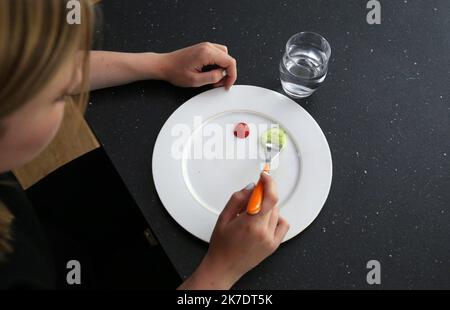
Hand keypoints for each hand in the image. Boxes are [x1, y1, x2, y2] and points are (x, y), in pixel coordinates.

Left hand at [158, 42, 236, 88]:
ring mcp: (205, 46)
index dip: (232, 75)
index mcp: (207, 53)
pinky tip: (211, 72)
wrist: (164, 65)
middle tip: (220, 83)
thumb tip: (223, 75)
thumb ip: (212, 78)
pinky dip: (218, 63)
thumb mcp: (195, 81)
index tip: (228, 84)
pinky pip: (217, 54)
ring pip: (224, 55)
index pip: (230, 62)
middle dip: (227, 72)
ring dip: (223, 67)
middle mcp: (207, 46)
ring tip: (215, 78)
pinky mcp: (202, 48)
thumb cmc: (175, 72)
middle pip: (228, 58)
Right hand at [179, 172, 289, 289]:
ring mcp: (271, 239)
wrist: (224, 267)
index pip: (269, 197)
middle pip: (272, 203)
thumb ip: (238, 199)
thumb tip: (251, 187)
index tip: (264, 176)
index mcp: (250, 224)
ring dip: (267, 207)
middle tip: (250, 199)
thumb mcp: (223, 217)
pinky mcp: (274, 245)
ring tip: (252, 215)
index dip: (268, 182)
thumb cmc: (222, 246)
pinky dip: (276, 218)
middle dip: (262, 195)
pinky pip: (283, 224)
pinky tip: (264, 220)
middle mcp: (264, 232)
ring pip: (277, 212)